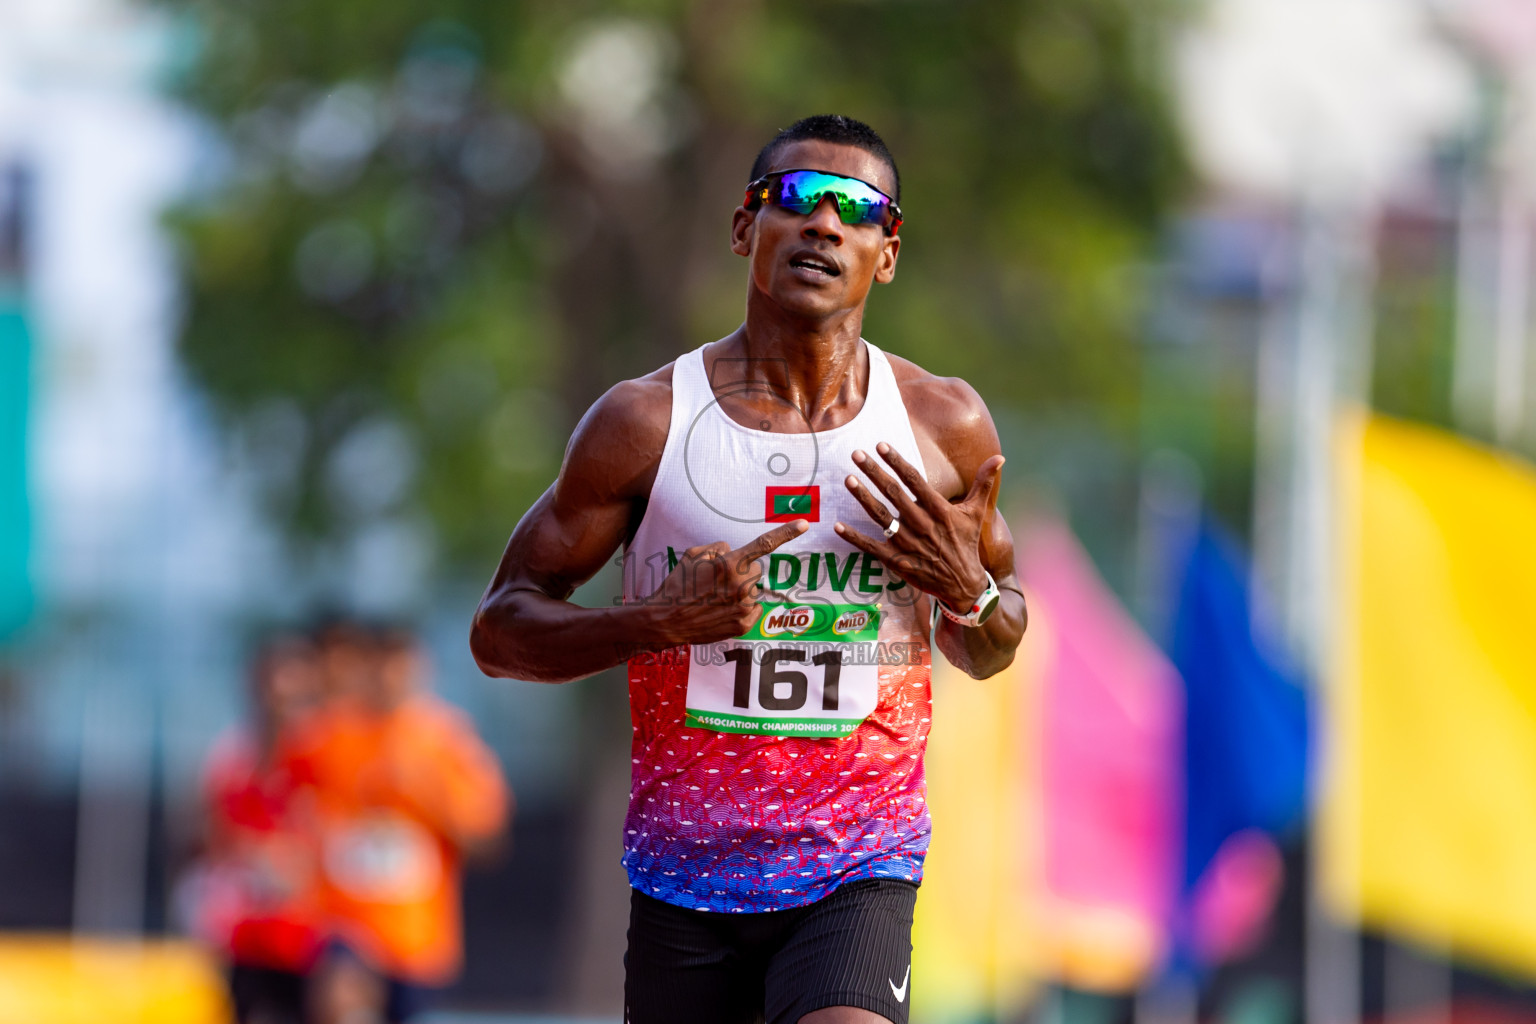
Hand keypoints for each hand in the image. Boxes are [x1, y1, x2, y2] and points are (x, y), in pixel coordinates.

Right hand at [645, 519, 808, 644]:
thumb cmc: (678, 585)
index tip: (804, 524)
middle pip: (755, 570)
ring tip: (714, 598)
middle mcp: (741, 585)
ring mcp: (744, 607)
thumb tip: (732, 552)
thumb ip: (719, 548)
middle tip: (717, 581)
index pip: (764, 544)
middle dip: (741, 571)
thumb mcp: (693, 554)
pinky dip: (741, 607)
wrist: (666, 620)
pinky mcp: (743, 624)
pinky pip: (753, 608)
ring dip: (739, 590)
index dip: (786, 533)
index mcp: (730, 564)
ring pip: (752, 590)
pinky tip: (721, 610)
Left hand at [835, 443, 1003, 610]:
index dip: (896, 461)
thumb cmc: (967, 544)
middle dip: (874, 472)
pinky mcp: (897, 560)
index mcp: (938, 509)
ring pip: (880, 516)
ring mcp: (907, 542)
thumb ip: (983, 483)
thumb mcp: (977, 512)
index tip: (880, 445)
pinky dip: (854, 537)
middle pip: (893, 493)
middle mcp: (921, 523)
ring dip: (862, 497)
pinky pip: (872, 547)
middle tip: (856, 454)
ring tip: (848, 479)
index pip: (914, 479)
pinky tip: (837, 526)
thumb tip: (999, 458)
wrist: (962, 584)